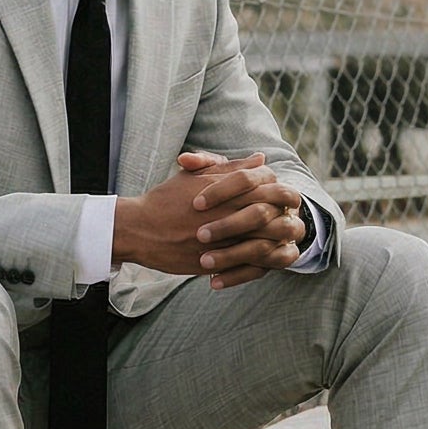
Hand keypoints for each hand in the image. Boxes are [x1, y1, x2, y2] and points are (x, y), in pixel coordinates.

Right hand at [112, 152, 308, 287]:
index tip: (280, 200)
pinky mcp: (215, 262)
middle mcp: (228, 215)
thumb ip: (231, 168)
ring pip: (265, 245)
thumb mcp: (198, 176)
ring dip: (276, 245)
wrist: (139, 228)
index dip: (281, 195)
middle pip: (274, 218)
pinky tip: (261, 262)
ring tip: (278, 244)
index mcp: (227, 192)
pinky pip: (247, 268)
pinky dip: (259, 266)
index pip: (271, 189)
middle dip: (285, 221)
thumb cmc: (167, 198)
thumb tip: (260, 160)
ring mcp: (222, 241)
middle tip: (287, 223)